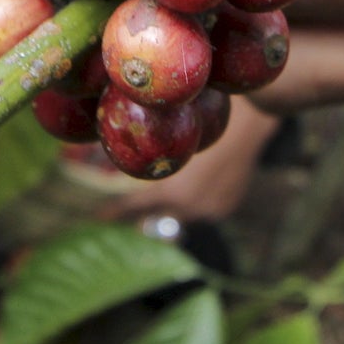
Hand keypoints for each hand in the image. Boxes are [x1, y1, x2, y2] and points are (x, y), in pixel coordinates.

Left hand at [101, 99, 281, 222]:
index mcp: (170, 193)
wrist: (245, 129)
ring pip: (180, 216)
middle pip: (156, 219)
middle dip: (144, 216)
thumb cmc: (204, 125)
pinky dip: (198, 201)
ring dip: (173, 208)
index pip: (134, 208)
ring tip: (171, 194)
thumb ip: (152, 160)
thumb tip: (125, 158)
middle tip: (133, 213)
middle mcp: (188, 209)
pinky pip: (203, 210)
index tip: (99, 217)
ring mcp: (209, 212)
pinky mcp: (225, 209)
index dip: (114, 212)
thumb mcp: (171, 143)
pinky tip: (200, 184)